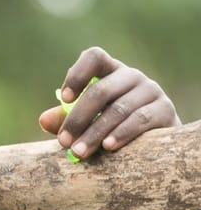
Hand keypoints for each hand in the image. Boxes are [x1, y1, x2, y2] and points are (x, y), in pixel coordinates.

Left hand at [38, 47, 178, 159]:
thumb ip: (66, 119)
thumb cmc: (113, 129)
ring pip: (118, 109)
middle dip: (78, 118)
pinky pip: (140, 119)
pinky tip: (108, 147)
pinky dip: (121, 133)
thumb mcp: (88, 123)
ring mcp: (150, 90)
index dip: (78, 74)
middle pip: (101, 90)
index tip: (64, 98)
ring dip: (95, 133)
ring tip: (79, 152)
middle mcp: (131, 76)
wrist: (155, 144)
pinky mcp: (165, 109)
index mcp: (110, 72)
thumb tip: (44, 119)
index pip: (94, 57)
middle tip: (63, 142)